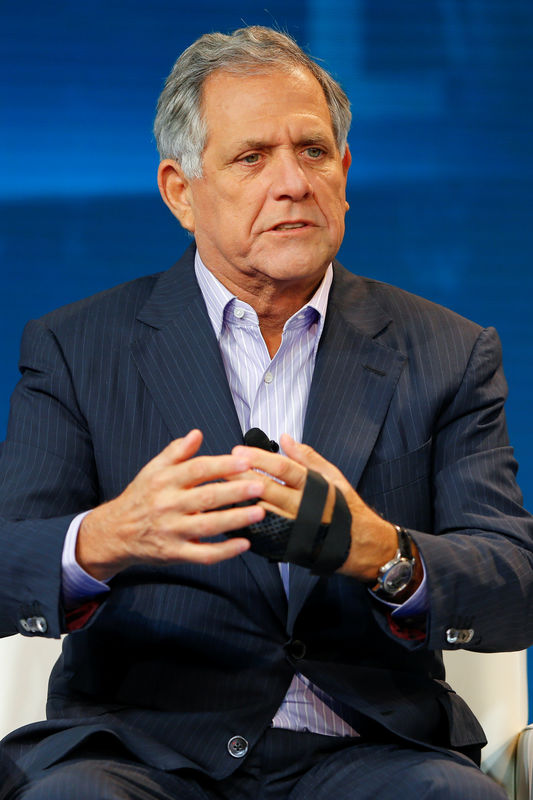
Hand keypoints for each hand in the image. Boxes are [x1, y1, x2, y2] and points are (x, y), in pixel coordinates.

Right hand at [77, 430, 265, 580]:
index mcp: (164, 481)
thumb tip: (196, 434)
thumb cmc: (140, 498)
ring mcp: (171, 531)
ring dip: (236, 519)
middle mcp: (167, 506)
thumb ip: (176, 452)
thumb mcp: (152, 470)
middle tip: (260, 486)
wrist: (115, 532)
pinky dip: (225, 551)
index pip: (197, 469)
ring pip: (208, 526)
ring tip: (260, 512)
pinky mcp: (174, 553)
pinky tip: (244, 544)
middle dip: (235, 491)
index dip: (222, 465)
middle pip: (206, 497)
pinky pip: (203, 555)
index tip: (245, 461)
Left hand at [233, 434, 420, 586]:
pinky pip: (264, 532)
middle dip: (243, 477)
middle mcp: (303, 507)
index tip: (239, 450)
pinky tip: (231, 514)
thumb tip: (284, 437)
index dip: (260, 459)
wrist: (360, 546)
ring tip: (221, 488)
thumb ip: (307, 457)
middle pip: (268, 489)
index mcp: (314, 487)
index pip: (284, 468)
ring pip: (262, 511)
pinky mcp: (288, 544)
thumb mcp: (332, 477)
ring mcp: (294, 528)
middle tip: (222, 466)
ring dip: (240, 499)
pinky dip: (247, 522)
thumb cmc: (345, 508)